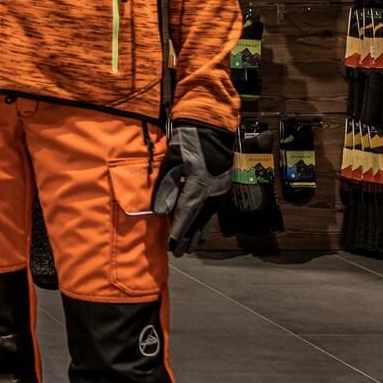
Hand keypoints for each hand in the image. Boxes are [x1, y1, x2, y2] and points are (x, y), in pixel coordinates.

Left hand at [152, 119, 235, 254]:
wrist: (212, 128)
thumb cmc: (188, 142)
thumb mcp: (172, 161)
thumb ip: (166, 187)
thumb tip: (160, 212)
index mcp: (198, 185)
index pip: (185, 213)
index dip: (178, 231)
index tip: (171, 245)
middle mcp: (212, 192)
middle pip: (198, 220)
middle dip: (188, 238)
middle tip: (179, 253)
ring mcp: (219, 190)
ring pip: (208, 217)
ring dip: (198, 233)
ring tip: (190, 248)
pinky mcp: (222, 187)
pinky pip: (213, 210)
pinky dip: (205, 222)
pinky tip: (202, 230)